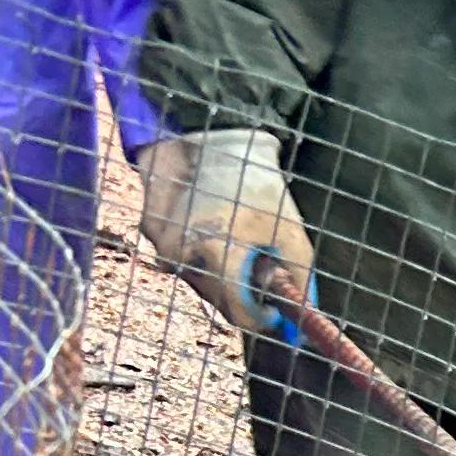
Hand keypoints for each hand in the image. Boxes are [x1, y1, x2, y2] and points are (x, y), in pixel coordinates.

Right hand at [138, 126, 310, 336]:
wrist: (206, 139)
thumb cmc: (253, 184)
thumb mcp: (290, 231)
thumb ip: (300, 277)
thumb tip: (304, 316)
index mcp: (218, 254)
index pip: (239, 315)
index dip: (262, 316)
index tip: (274, 309)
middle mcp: (182, 255)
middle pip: (219, 302)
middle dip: (243, 290)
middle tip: (257, 262)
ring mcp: (161, 245)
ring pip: (199, 282)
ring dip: (220, 272)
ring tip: (233, 235)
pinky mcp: (151, 233)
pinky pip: (181, 260)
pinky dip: (199, 253)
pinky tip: (210, 224)